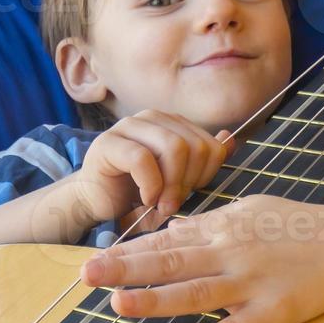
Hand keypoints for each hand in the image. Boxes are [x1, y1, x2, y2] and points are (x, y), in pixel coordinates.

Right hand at [70, 110, 236, 223]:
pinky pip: (142, 159)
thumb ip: (203, 162)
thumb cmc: (135, 194)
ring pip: (173, 148)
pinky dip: (150, 185)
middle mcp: (152, 118)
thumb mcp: (177, 181)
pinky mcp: (108, 142)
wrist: (94, 203)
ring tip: (162, 204)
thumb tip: (229, 139)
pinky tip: (146, 199)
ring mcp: (129, 126)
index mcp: (172, 124)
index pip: (209, 144)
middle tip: (174, 204)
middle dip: (189, 181)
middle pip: (194, 145)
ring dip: (172, 184)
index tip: (190, 194)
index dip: (206, 175)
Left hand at [79, 194, 323, 322]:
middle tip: (86, 274)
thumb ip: (208, 221)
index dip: (129, 250)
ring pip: (194, 294)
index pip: (166, 240)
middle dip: (126, 269)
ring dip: (155, 300)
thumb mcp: (250, 210)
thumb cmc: (296, 226)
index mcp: (222, 230)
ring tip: (117, 305)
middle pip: (170, 262)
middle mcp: (228, 254)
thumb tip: (171, 226)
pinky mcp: (270, 314)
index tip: (95, 256)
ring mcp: (248, 285)